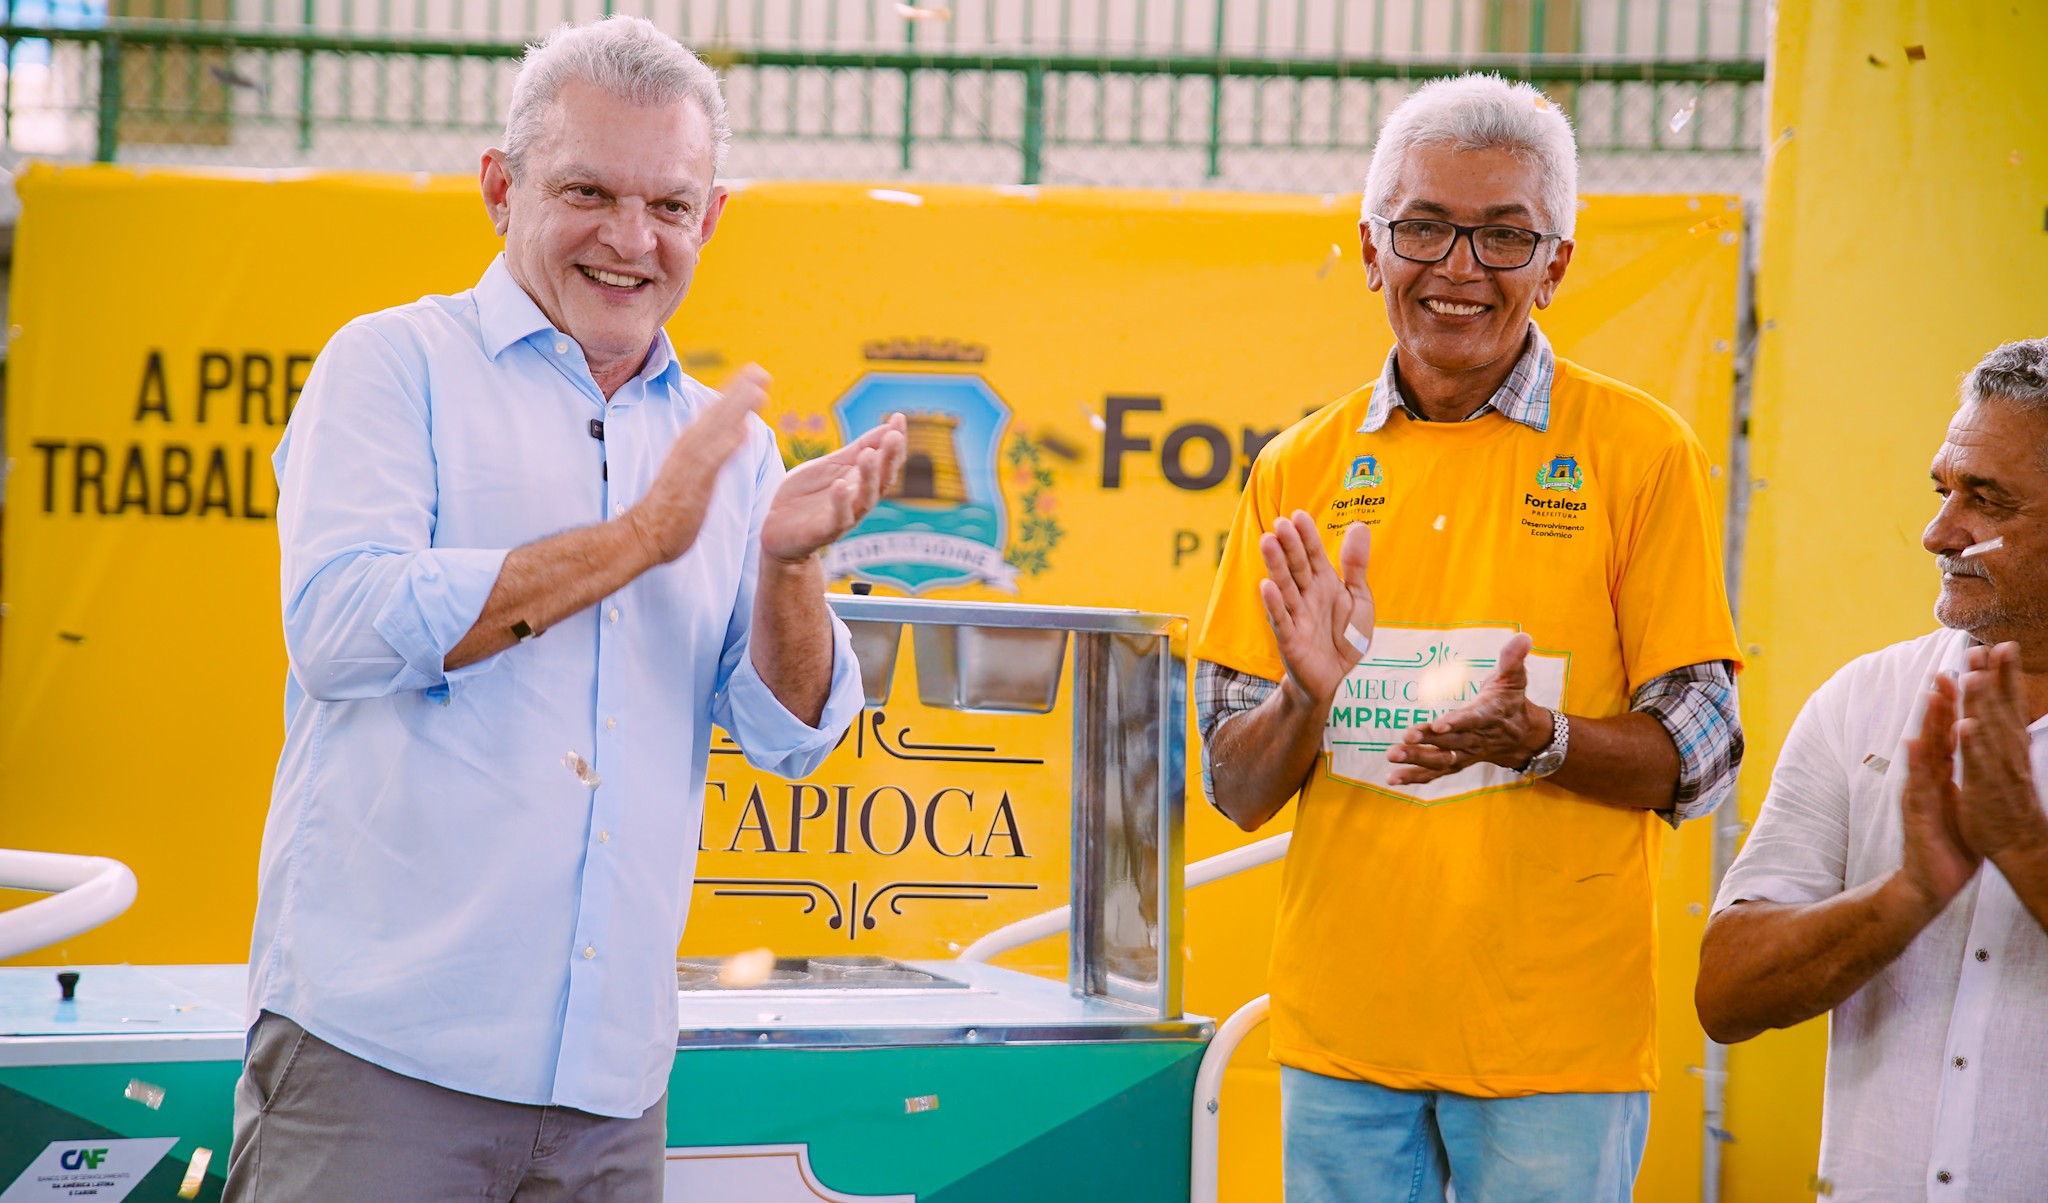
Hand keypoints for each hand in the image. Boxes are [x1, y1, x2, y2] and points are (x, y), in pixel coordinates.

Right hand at [627, 364, 770, 565]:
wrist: (646, 533)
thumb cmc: (671, 507)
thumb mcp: (696, 472)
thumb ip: (717, 450)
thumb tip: (741, 429)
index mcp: (690, 445)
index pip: (714, 414)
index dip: (734, 392)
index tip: (755, 374)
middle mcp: (689, 448)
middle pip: (717, 414)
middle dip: (739, 391)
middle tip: (761, 370)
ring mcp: (690, 464)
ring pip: (716, 431)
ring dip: (735, 410)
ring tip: (758, 390)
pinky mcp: (693, 484)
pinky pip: (711, 461)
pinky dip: (727, 445)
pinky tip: (744, 431)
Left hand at [761, 412, 907, 563]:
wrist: (778, 529)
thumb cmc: (808, 495)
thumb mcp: (833, 465)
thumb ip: (858, 448)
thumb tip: (889, 426)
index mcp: (862, 482)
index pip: (886, 462)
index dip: (894, 442)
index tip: (899, 418)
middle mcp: (858, 500)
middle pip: (882, 480)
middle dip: (890, 458)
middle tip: (894, 436)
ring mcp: (844, 517)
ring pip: (864, 499)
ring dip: (869, 477)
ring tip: (869, 454)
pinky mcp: (824, 532)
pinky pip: (837, 519)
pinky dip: (841, 503)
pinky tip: (841, 485)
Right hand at [1257, 515, 1372, 706]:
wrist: (1337, 678)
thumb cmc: (1346, 636)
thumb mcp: (1359, 598)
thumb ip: (1356, 565)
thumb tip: (1358, 526)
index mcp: (1324, 583)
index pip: (1314, 554)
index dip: (1307, 536)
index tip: (1298, 515)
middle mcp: (1307, 595)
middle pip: (1296, 566)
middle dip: (1289, 545)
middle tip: (1280, 523)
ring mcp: (1296, 616)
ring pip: (1285, 587)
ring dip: (1275, 565)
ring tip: (1267, 542)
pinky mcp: (1290, 638)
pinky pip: (1281, 619)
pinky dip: (1274, 603)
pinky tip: (1266, 585)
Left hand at [1386, 632, 1548, 784]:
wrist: (1523, 736)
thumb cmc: (1512, 701)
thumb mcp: (1515, 677)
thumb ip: (1512, 658)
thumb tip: (1523, 636)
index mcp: (1490, 714)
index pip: (1473, 719)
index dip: (1457, 722)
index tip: (1438, 724)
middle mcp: (1476, 738)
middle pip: (1451, 742)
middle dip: (1428, 741)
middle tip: (1405, 737)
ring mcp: (1466, 753)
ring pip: (1441, 760)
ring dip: (1416, 760)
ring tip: (1392, 756)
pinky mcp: (1457, 762)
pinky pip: (1436, 773)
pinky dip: (1415, 777)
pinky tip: (1393, 779)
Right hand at [1896, 672, 1980, 911]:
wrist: (1931, 882)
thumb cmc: (1950, 843)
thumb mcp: (1963, 803)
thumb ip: (1963, 777)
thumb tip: (1972, 756)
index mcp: (1944, 776)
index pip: (1950, 735)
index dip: (1957, 706)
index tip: (1965, 675)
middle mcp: (1928, 779)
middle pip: (1935, 736)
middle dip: (1940, 704)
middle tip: (1945, 671)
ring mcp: (1919, 794)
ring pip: (1923, 754)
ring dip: (1927, 725)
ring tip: (1931, 697)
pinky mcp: (1915, 814)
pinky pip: (1916, 785)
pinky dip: (1915, 764)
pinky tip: (1912, 744)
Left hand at [1955, 642, 2047, 861]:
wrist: (2022, 844)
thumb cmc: (2010, 802)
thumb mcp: (2009, 762)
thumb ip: (2005, 734)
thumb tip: (2004, 708)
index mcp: (2010, 744)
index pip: (2008, 704)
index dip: (2004, 676)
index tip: (2000, 646)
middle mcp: (2008, 752)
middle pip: (2000, 709)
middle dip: (1993, 678)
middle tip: (1985, 646)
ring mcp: (1998, 770)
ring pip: (1990, 732)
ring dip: (1982, 703)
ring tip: (1975, 675)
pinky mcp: (1986, 790)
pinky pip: (1978, 765)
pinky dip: (1973, 745)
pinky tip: (1966, 725)